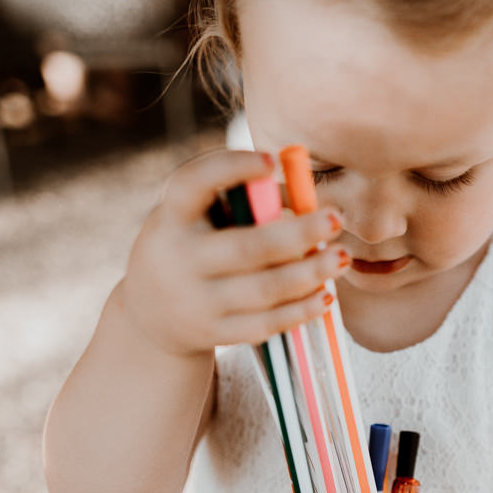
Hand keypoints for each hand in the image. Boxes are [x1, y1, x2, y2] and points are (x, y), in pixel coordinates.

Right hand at [119, 148, 348, 357]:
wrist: (150, 314)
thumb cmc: (190, 244)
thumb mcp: (195, 216)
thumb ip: (240, 200)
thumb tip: (308, 197)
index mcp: (172, 216)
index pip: (193, 184)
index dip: (231, 168)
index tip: (272, 160)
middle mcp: (179, 259)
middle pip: (246, 248)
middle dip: (298, 234)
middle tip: (336, 219)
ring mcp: (197, 301)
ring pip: (263, 290)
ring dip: (309, 273)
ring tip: (342, 257)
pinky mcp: (215, 332)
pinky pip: (265, 324)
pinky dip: (299, 310)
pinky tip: (325, 294)